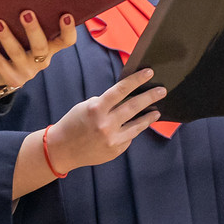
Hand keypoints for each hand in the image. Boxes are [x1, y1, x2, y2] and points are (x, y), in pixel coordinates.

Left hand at [0, 10, 79, 99]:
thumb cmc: (21, 46)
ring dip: (7, 37)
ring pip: (17, 53)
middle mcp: (42, 61)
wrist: (4, 76)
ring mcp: (27, 71)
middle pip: (41, 46)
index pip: (66, 41)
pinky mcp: (12, 79)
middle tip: (25, 12)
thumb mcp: (30, 38)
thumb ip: (33, 23)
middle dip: (33, 29)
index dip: (68, 30)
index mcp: (51, 48)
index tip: (65, 15)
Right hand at [46, 66, 165, 169]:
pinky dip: (131, 131)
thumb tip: (125, 98)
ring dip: (149, 117)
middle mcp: (105, 124)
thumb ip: (105, 103)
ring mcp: (112, 139)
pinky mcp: (115, 150)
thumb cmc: (72, 124)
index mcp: (96, 109)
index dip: (136, 80)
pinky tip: (134, 127)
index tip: (149, 73)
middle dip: (150, 97)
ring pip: (137, 125)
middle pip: (134, 107)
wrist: (61, 150)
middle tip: (162, 91)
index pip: (121, 90)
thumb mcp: (84, 107)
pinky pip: (128, 137)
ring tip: (156, 111)